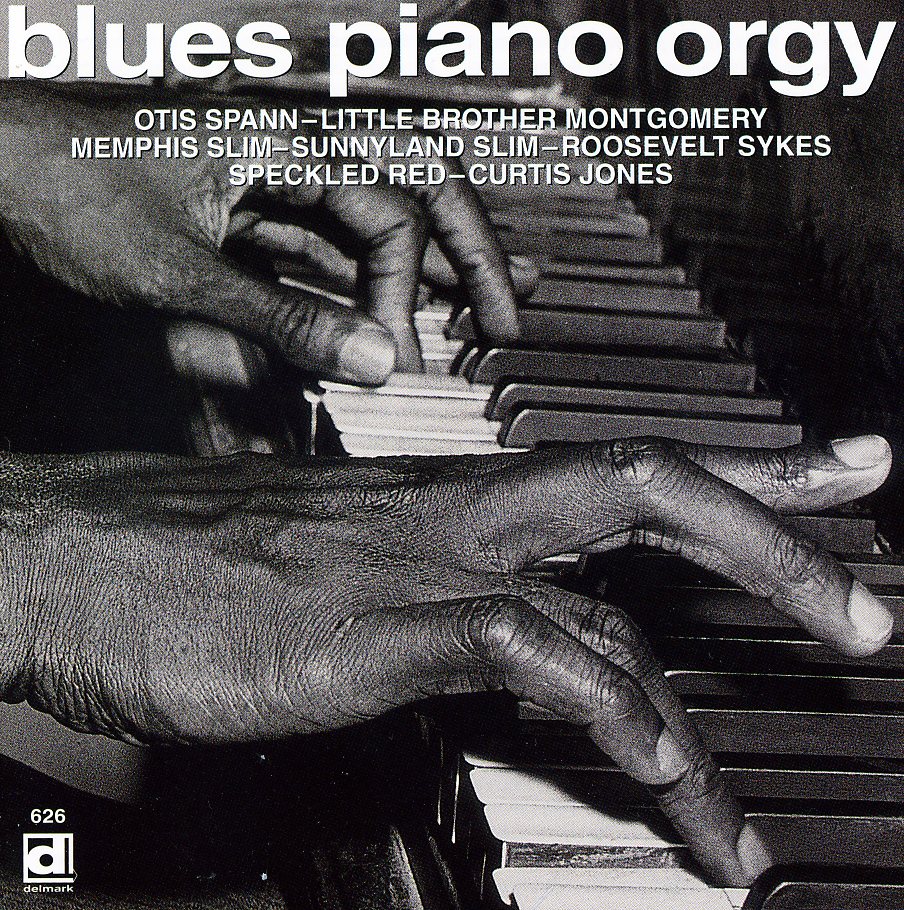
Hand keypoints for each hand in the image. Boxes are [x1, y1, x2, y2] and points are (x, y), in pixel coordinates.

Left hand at [0, 83, 530, 380]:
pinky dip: (373, 279)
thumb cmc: (64, 188)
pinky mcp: (255, 211)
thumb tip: (377, 362)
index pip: (393, 204)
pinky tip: (408, 304)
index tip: (400, 357)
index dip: (407, 286)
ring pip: (379, 220)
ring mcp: (277, 179)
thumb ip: (283, 318)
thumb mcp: (176, 268)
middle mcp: (296, 149)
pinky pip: (331, 245)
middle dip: (470, 253)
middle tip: (514, 311)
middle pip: (415, 191)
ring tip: (497, 300)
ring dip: (435, 263)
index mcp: (287, 137)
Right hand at [1, 435, 891, 884]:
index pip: (627, 466)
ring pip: (604, 601)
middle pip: (648, 490)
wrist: (83, 555)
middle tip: (868, 611)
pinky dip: (600, 710)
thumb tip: (514, 644)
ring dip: (692, 723)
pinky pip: (521, 653)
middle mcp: (454, 514)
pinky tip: (647, 769)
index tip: (842, 468)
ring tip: (736, 827)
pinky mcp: (369, 628)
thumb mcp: (345, 573)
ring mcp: (416, 565)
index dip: (745, 470)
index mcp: (452, 499)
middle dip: (772, 538)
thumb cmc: (201, 563)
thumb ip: (439, 601)